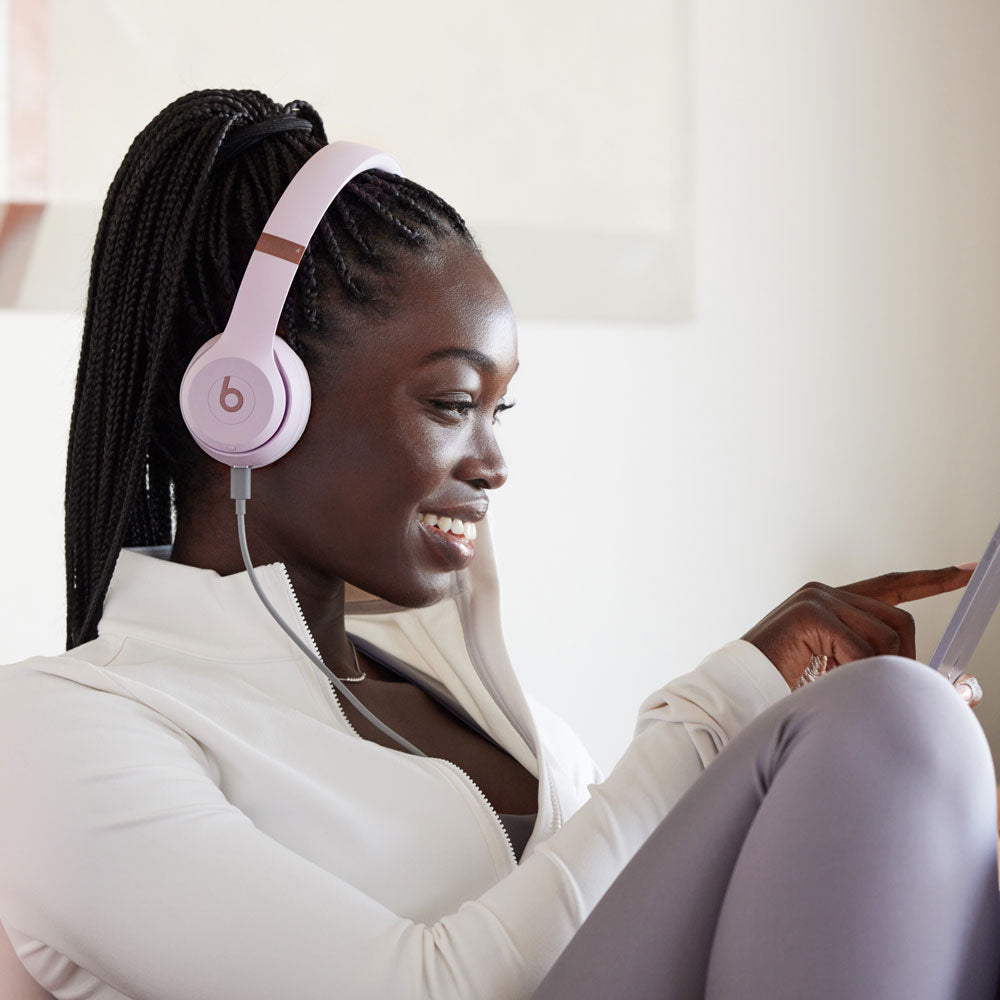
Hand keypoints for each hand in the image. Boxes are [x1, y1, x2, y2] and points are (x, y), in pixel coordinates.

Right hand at [741, 566, 975, 689]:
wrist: (736, 690)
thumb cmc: (782, 686)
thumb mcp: (843, 675)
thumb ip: (882, 669)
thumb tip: (956, 688)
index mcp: (831, 603)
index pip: (892, 586)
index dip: (932, 579)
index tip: (966, 570)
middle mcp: (825, 592)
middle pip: (898, 621)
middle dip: (905, 659)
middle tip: (892, 688)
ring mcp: (816, 599)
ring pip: (884, 637)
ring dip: (874, 672)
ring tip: (843, 686)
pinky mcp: (811, 613)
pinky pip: (860, 649)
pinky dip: (855, 675)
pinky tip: (831, 682)